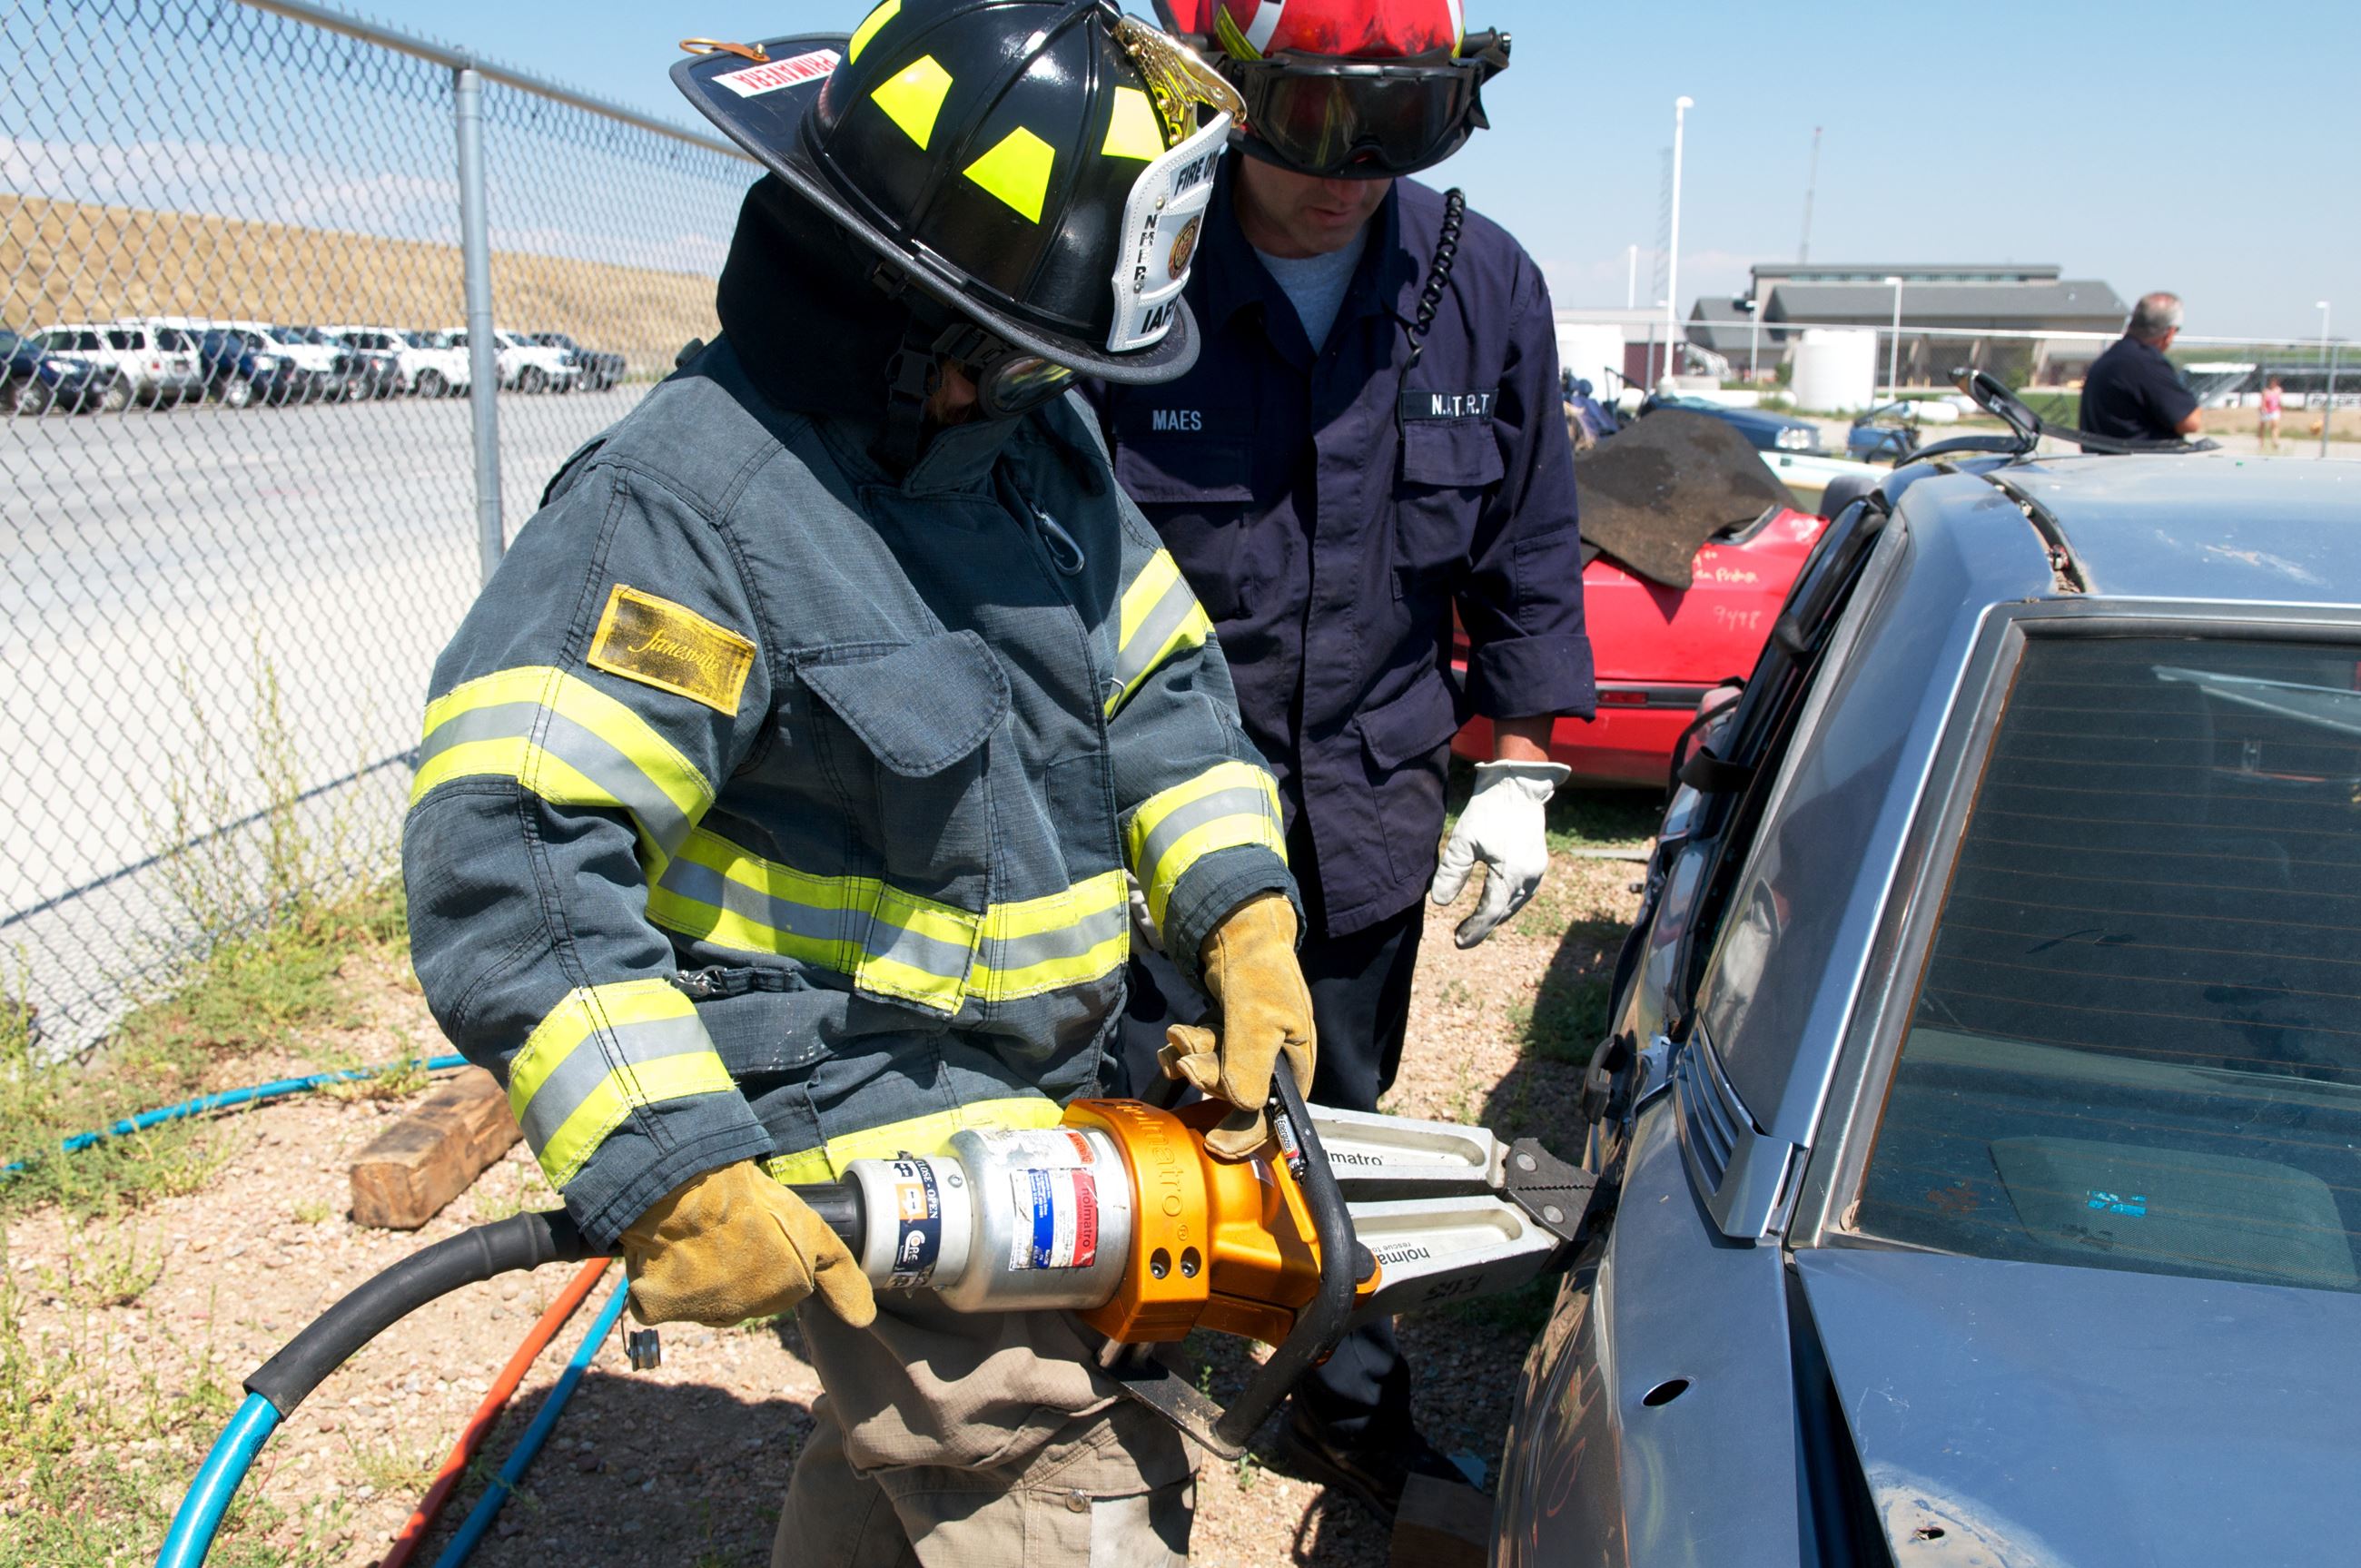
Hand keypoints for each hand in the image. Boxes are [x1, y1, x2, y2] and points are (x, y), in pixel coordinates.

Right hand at [620, 1161, 875, 1328]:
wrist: (690, 1191)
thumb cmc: (750, 1201)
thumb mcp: (809, 1229)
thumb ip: (838, 1275)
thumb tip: (864, 1321)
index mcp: (784, 1290)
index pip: (778, 1283)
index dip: (767, 1254)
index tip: (756, 1237)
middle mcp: (747, 1310)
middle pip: (740, 1294)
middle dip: (734, 1268)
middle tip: (725, 1231)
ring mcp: (702, 1311)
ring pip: (702, 1298)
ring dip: (696, 1275)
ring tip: (694, 1235)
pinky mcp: (660, 1309)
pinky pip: (658, 1300)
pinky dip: (657, 1282)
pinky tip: (665, 1254)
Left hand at [1157, 894, 1314, 1159]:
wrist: (1237, 932)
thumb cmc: (1260, 972)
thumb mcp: (1259, 1018)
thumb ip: (1250, 1065)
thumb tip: (1245, 1107)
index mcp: (1294, 1069)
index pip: (1273, 1121)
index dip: (1244, 1137)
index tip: (1214, 1144)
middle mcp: (1272, 1066)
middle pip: (1234, 1099)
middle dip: (1208, 1080)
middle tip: (1190, 1061)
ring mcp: (1246, 1053)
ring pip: (1213, 1078)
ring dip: (1192, 1061)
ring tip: (1181, 1035)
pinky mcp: (1225, 1040)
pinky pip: (1200, 1060)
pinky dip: (1184, 1051)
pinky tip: (1175, 1036)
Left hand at [1430, 760, 1570, 947]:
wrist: (1518, 784)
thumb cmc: (1489, 809)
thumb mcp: (1463, 840)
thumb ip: (1452, 873)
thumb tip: (1440, 903)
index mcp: (1511, 873)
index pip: (1491, 912)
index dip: (1475, 929)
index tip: (1457, 941)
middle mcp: (1530, 876)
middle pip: (1504, 912)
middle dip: (1483, 926)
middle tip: (1461, 937)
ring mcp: (1538, 870)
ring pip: (1515, 904)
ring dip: (1496, 916)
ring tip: (1476, 924)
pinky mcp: (1539, 862)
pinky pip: (1523, 892)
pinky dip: (1507, 902)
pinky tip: (1495, 903)